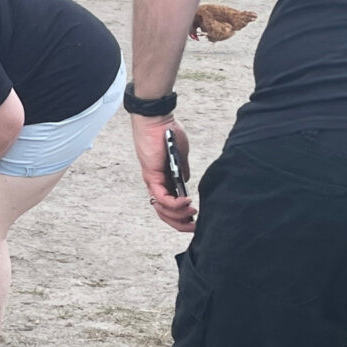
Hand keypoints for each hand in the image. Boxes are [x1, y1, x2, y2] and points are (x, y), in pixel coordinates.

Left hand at [130, 114, 196, 231]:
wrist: (158, 120)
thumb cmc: (168, 133)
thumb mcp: (181, 156)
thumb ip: (183, 171)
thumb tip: (186, 183)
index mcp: (163, 180)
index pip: (168, 206)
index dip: (179, 217)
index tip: (194, 221)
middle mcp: (155, 183)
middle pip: (163, 212)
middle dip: (179, 223)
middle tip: (194, 226)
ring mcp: (152, 181)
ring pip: (162, 208)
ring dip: (179, 214)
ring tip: (193, 212)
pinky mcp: (152, 175)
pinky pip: (162, 197)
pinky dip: (175, 203)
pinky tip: (187, 202)